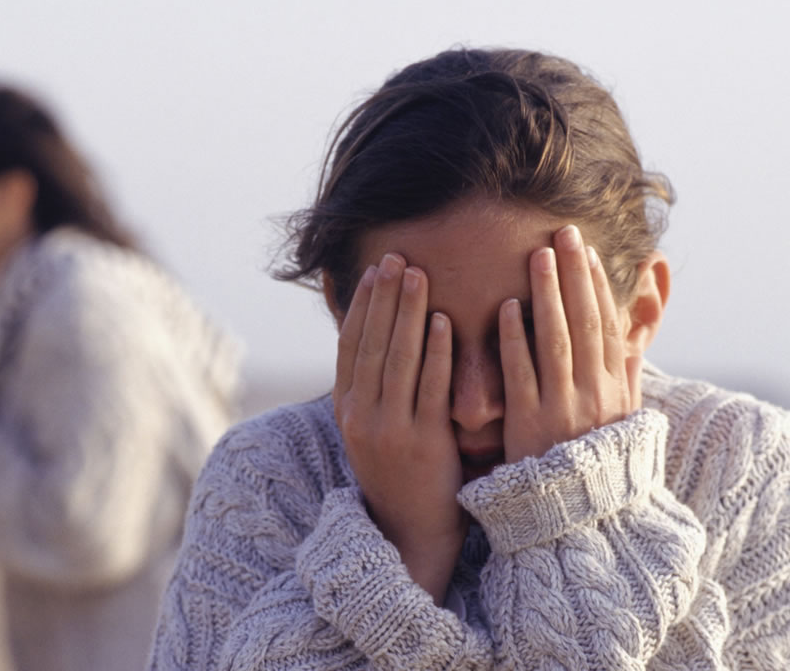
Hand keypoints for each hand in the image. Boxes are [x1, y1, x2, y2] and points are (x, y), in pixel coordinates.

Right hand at [333, 253, 464, 604]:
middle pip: (371, 343)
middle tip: (397, 257)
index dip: (362, 305)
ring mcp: (388, 429)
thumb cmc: (399, 473)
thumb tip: (380, 340)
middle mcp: (360, 415)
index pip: (349, 345)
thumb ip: (375, 388)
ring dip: (407, 312)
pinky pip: (428, 387)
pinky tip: (444, 321)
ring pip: (396, 358)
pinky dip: (436, 352)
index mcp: (346, 409)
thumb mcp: (372, 429)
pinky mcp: (421, 442)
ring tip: (418, 275)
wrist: (409, 532)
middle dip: (384, 296)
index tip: (375, 270)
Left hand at [498, 224, 637, 462]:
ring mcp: (562, 409)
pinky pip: (522, 375)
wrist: (576, 520)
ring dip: (547, 295)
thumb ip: (625, 381)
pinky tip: (506, 308)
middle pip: (585, 324)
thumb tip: (634, 343)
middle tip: (565, 234)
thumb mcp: (620, 422)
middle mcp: (594, 395)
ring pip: (556, 341)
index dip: (600, 288)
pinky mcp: (530, 425)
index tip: (589, 253)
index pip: (609, 327)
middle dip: (576, 276)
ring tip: (538, 256)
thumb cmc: (594, 467)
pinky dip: (515, 339)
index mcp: (615, 391)